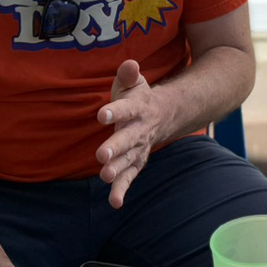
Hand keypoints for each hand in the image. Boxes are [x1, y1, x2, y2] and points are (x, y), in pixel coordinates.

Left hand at [96, 59, 163, 208]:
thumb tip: (129, 63)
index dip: (114, 112)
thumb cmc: (139, 97)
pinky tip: (114, 203)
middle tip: (101, 156)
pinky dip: (122, 189)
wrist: (164, 115)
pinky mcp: (136, 162)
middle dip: (115, 148)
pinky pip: (130, 176)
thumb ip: (129, 74)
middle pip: (127, 139)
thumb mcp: (135, 83)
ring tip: (105, 177)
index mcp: (137, 108)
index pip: (125, 109)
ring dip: (117, 169)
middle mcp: (139, 130)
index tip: (102, 114)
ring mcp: (139, 148)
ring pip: (128, 160)